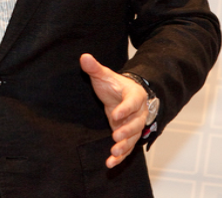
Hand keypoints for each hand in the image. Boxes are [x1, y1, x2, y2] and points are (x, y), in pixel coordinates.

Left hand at [80, 53, 148, 168]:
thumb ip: (95, 68)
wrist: (123, 95)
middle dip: (127, 131)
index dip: (125, 109)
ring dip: (124, 146)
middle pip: (136, 123)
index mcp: (134, 96)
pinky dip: (120, 156)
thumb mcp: (104, 75)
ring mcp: (134, 126)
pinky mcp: (128, 136)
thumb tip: (83, 57)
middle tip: (115, 136)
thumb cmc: (115, 85)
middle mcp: (138, 113)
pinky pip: (127, 148)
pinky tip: (110, 163)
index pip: (132, 102)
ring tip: (114, 152)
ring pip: (133, 138)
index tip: (115, 114)